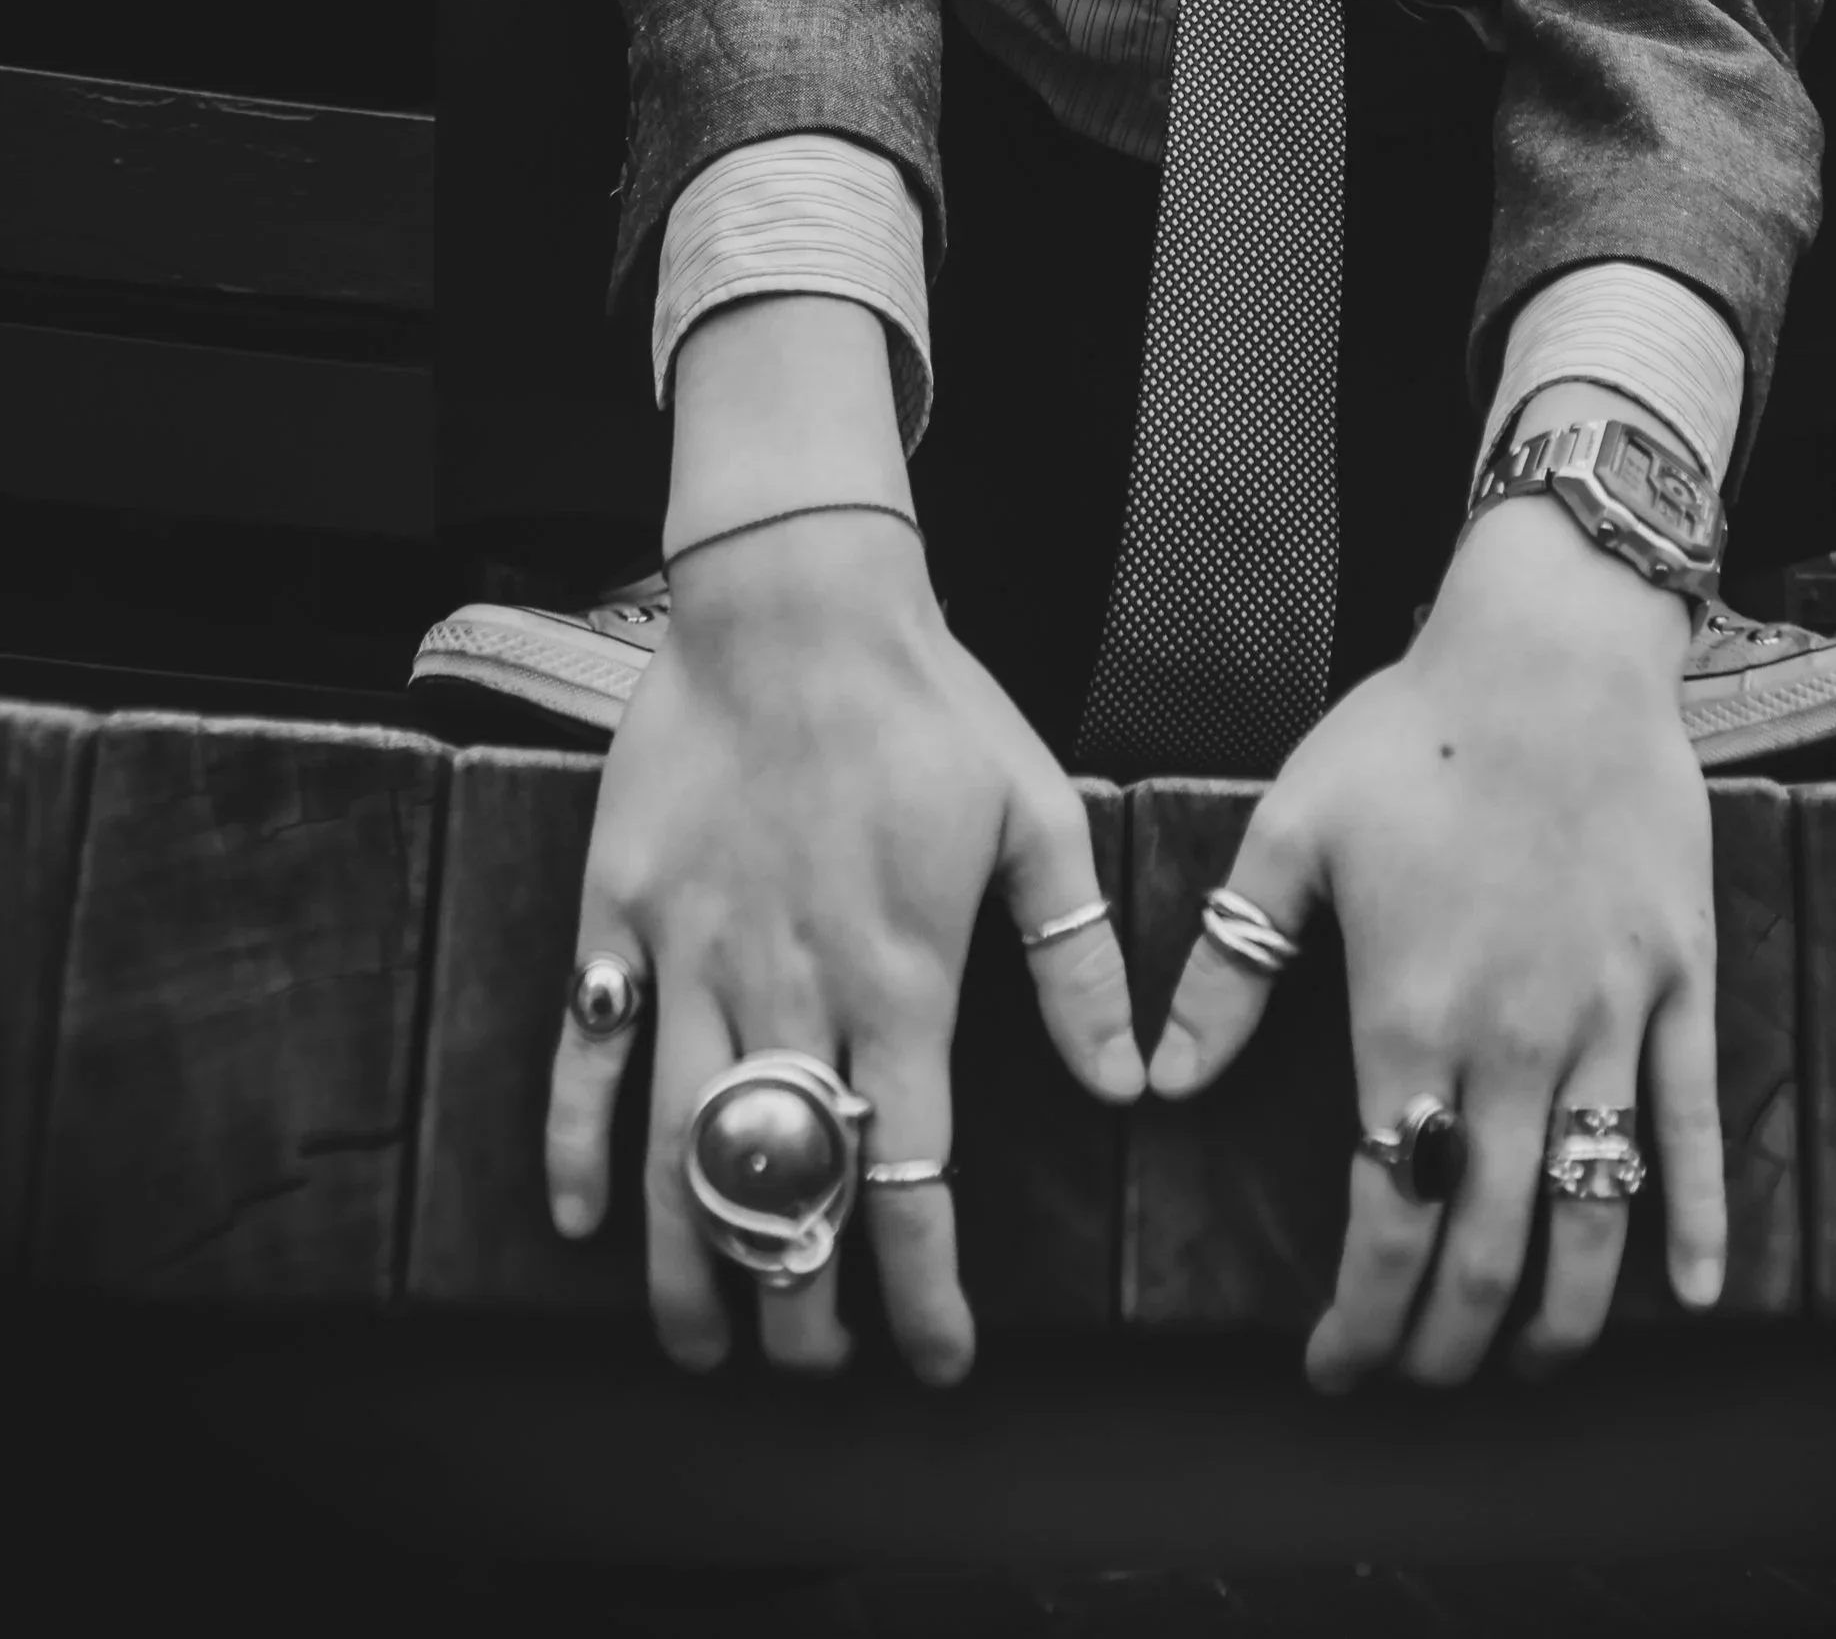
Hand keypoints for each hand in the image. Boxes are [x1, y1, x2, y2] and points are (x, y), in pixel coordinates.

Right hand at [546, 303, 1141, 1380]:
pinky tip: (589, 1216)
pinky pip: (588, 1051)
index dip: (924, 1285)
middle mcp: (793, 985)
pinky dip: (582, 1142)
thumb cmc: (929, 703)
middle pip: (791, 1187)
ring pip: (685, 1147)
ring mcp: (695, 954)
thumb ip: (1075, 959)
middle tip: (816, 1362)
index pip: (913, 1171)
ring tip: (705, 1344)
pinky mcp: (622, 914)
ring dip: (691, 1260)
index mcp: (902, 974)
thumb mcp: (1034, 817)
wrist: (797, 600)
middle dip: (803, 1299)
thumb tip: (1128, 1085)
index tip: (940, 1358)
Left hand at [1146, 478, 1722, 1390]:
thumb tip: (1162, 1086)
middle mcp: (1515, 1043)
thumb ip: (1228, 969)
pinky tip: (1689, 1296)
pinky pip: (1692, 1124)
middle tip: (1421, 1381)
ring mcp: (1608, 1017)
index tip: (1335, 1368)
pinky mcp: (1678, 982)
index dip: (1363, 1319)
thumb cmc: (1411, 734)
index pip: (1384, 1219)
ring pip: (1594, 1213)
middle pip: (1486, 1245)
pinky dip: (1698, 1222)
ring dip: (1561, 1314)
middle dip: (1449, 1341)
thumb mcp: (1291, 833)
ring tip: (1527, 1364)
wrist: (1553, 649)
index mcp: (1409, 1018)